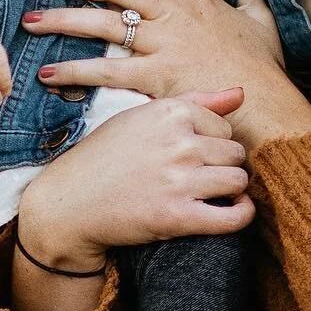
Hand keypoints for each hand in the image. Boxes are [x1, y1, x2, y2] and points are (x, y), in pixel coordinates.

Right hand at [18, 88, 255, 273]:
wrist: (69, 204)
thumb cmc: (104, 158)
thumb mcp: (142, 118)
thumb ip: (194, 102)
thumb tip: (242, 93)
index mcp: (170, 112)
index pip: (224, 127)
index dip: (211, 144)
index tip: (190, 156)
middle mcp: (178, 142)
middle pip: (234, 153)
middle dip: (221, 166)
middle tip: (196, 177)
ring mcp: (179, 180)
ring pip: (238, 180)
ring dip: (229, 190)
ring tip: (209, 194)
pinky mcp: (178, 217)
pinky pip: (235, 216)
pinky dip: (240, 215)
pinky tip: (229, 211)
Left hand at [23, 0, 310, 146]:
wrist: (269, 106)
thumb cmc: (260, 63)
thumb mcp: (254, 8)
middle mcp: (173, 13)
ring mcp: (164, 45)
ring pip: (104, 24)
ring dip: (62, 20)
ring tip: (29, 20)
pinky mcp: (157, 79)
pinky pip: (108, 71)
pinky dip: (76, 72)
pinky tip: (49, 73)